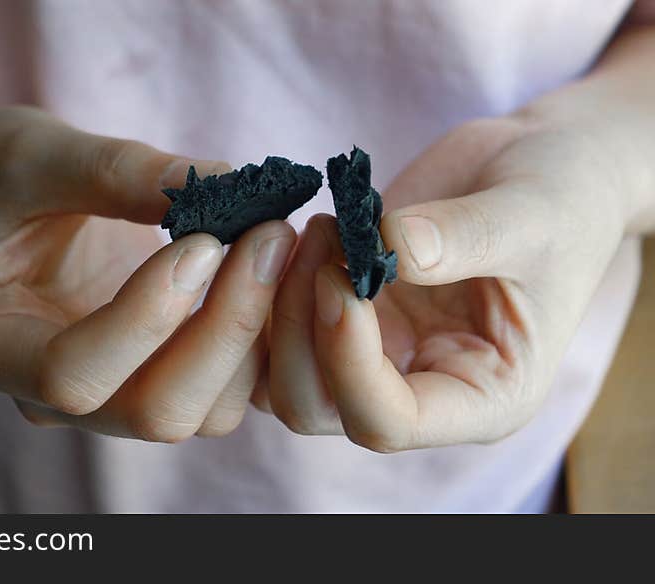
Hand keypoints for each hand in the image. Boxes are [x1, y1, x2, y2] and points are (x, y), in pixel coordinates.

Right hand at [0, 107, 295, 440]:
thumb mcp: (31, 153)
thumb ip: (115, 171)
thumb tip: (227, 182)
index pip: (71, 377)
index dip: (145, 319)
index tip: (202, 239)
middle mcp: (47, 394)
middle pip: (155, 412)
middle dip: (224, 328)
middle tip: (269, 233)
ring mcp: (107, 396)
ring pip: (204, 413)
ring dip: (253, 333)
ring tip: (273, 240)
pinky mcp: (155, 377)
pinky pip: (227, 391)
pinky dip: (261, 340)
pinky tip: (271, 268)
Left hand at [267, 115, 625, 450]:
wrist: (534, 168)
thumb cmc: (560, 201)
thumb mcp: (535, 216)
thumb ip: (469, 237)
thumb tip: (394, 248)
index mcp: (478, 397)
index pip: (387, 422)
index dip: (348, 360)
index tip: (339, 278)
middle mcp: (415, 389)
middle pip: (313, 405)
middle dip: (297, 326)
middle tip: (319, 236)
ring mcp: (370, 354)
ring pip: (278, 374)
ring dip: (274, 306)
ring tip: (312, 226)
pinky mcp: (339, 316)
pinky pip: (270, 330)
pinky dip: (262, 290)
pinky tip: (291, 233)